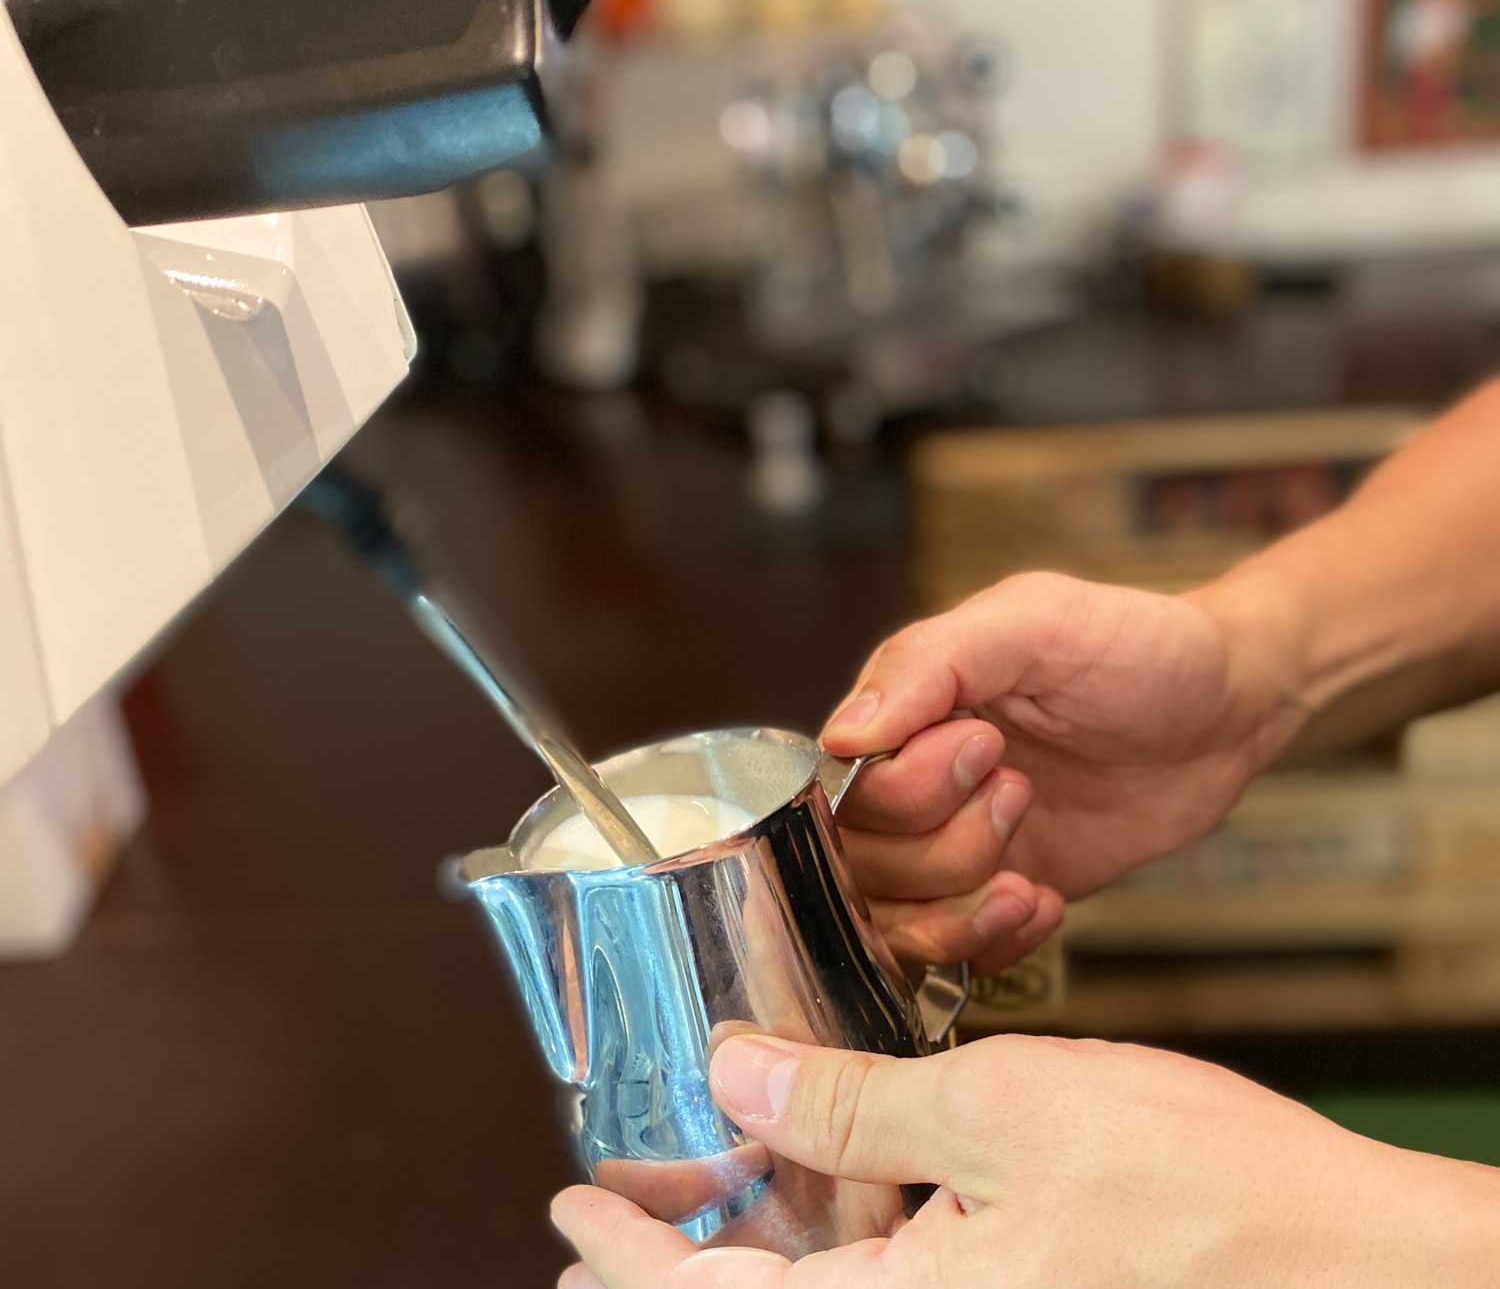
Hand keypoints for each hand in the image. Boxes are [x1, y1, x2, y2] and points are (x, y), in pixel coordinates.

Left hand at [553, 1034, 1499, 1286]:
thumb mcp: (1004, 1113)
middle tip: (626, 1189)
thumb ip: (854, 1099)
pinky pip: (901, 1267)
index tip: (570, 1214)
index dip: (627, 1257)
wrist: (1352, 1266)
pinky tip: (848, 1153)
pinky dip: (855, 1214)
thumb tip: (735, 1072)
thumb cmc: (1201, 1197)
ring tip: (736, 1148)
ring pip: (832, 1278)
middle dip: (690, 1240)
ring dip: (775, 1217)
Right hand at [824, 572, 1304, 967]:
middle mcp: (910, 783)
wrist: (1230, 710)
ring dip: (964, 906)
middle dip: (948, 846)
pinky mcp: (998, 894)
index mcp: (902, 711)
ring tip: (1028, 869)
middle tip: (1022, 791)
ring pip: (894, 921)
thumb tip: (841, 736)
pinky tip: (1045, 900)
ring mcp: (951, 846)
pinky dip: (996, 942)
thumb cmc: (1136, 646)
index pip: (843, 787)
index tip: (991, 746)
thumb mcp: (1037, 622)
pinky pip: (954, 957)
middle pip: (862, 862)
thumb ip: (930, 663)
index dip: (908, 791)